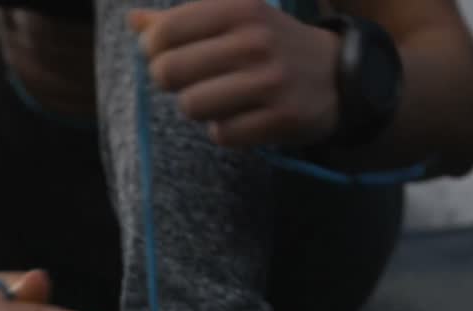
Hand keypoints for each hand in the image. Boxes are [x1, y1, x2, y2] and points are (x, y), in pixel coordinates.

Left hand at [130, 0, 340, 147]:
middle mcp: (255, 41)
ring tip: (219, 99)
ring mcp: (270, 81)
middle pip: (168, 72)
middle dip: (171, 82)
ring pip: (192, 106)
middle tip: (190, 81)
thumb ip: (182, 21)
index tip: (164, 55)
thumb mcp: (235, 19)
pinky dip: (225, 130)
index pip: (166, 31)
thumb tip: (132, 21)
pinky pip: (222, 134)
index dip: (153, 50)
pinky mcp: (281, 118)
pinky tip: (243, 117)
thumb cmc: (270, 44)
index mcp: (240, 8)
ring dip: (198, 108)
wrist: (340, 74)